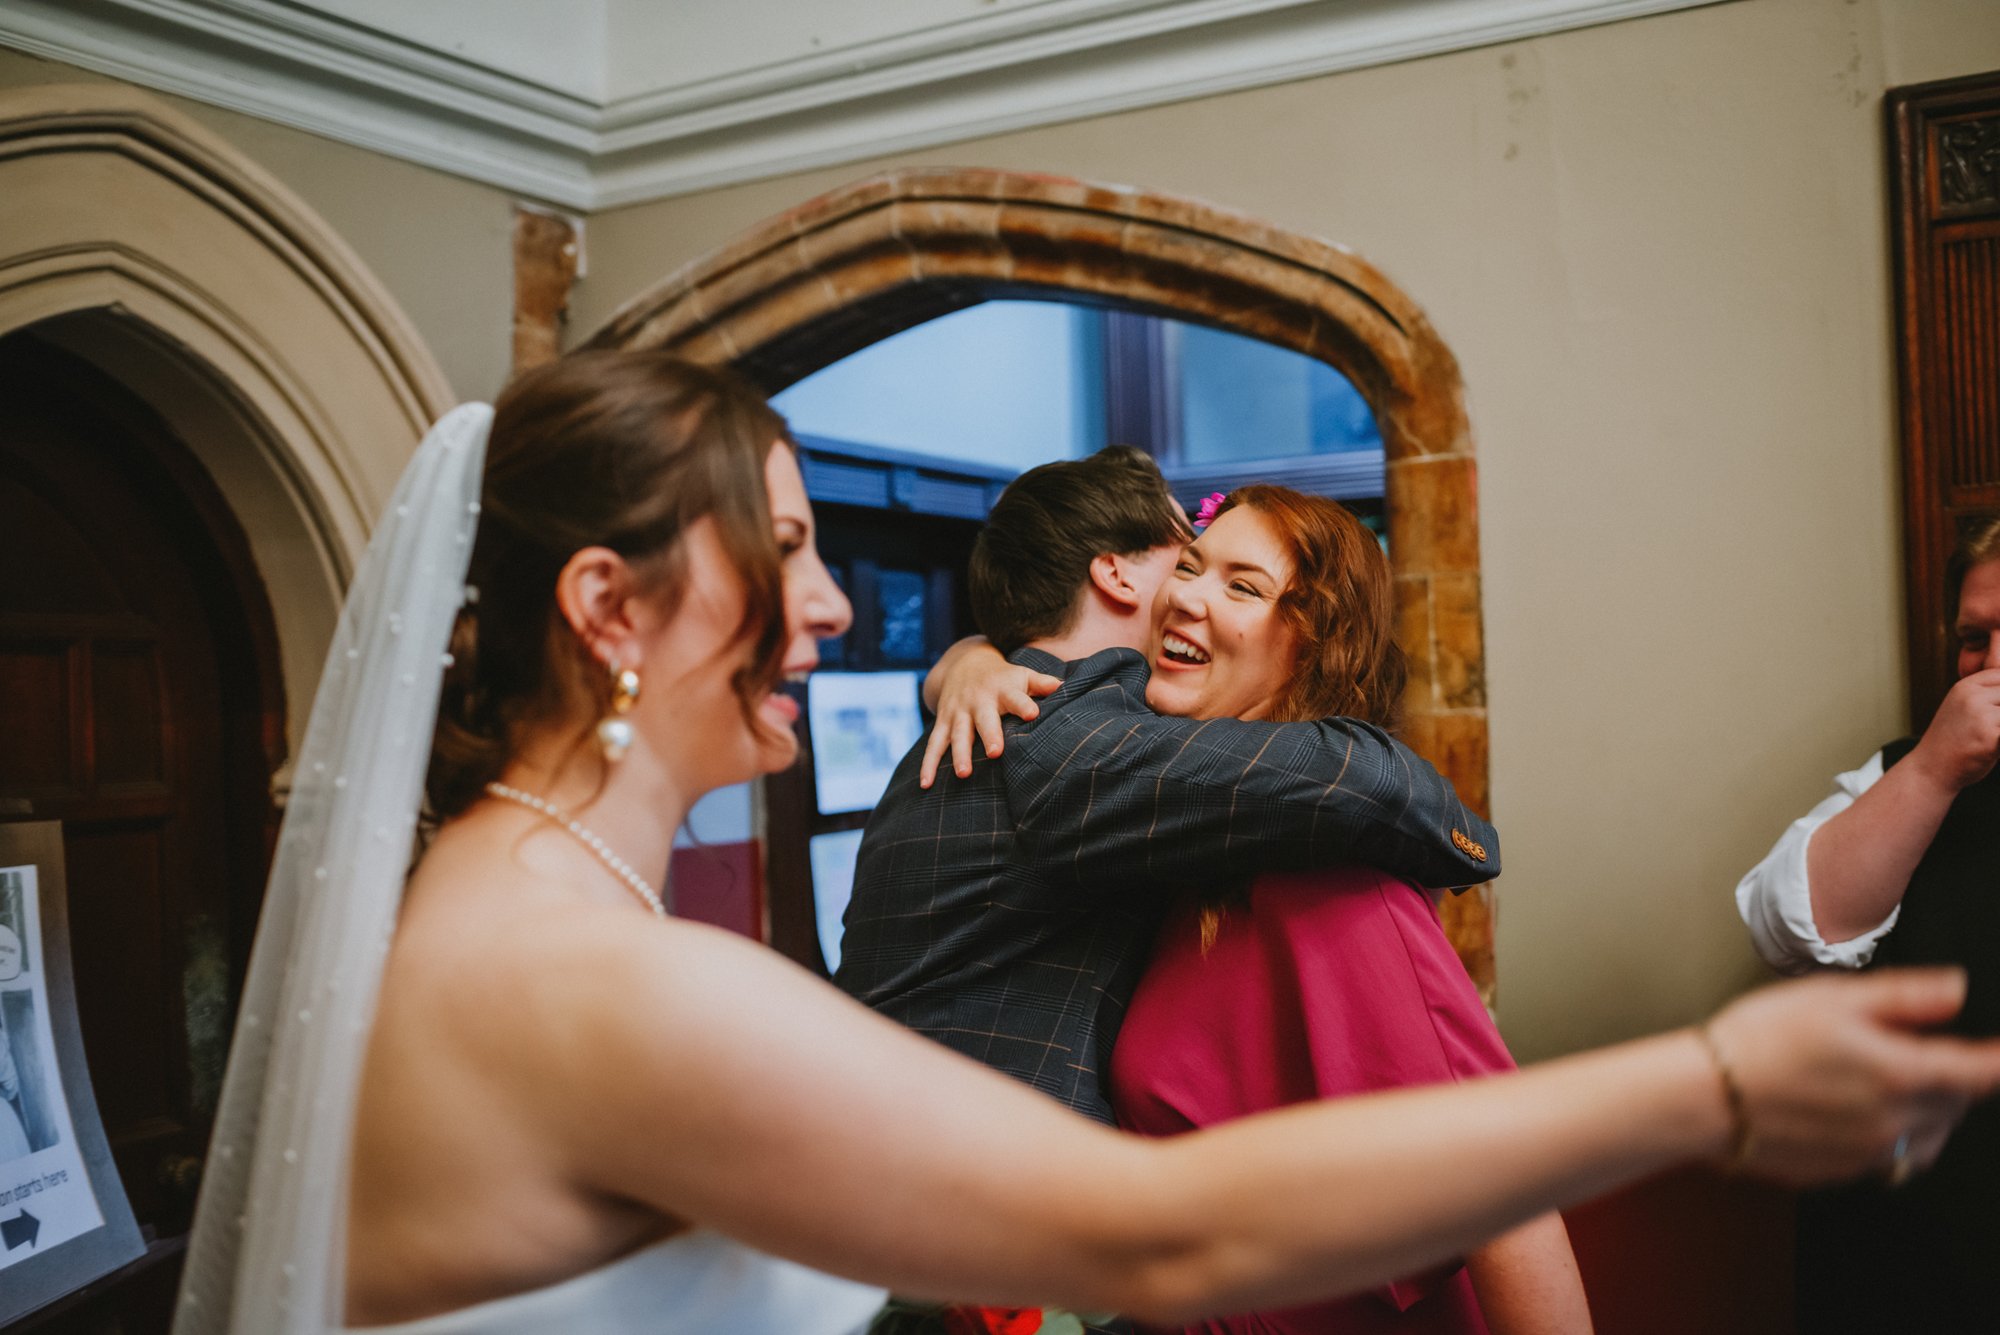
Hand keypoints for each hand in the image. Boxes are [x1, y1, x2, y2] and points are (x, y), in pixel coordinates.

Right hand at [919, 646, 1060, 786]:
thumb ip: (1041, 683)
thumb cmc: (1002, 677)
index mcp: (1002, 690)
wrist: (964, 663)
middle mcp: (978, 701)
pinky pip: (934, 745)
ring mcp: (958, 713)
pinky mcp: (943, 723)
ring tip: (963, 773)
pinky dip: (928, 764)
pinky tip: (925, 784)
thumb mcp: (1021, 674)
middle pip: (983, 719)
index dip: (1023, 704)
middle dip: (988, 734)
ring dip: (959, 753)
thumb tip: (1064, 686)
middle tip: (994, 752)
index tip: (1032, 713)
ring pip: (957, 735)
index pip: (1015, 697)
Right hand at [1703, 968, 1999, 1186]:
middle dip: (1951, 1077)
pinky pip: (1885, 1158)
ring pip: (1927, 1138)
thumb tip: (1955, 989)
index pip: (1981, 1073)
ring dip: (1926, 1112)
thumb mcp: (1832, 996)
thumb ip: (1905, 995)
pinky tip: (1849, 1109)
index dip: (1998, 1060)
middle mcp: (1895, 1123)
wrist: (1703, 1095)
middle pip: (1955, 1105)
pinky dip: (1885, 1135)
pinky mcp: (1840, 1173)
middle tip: (1915, 1049)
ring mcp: (1868, 1154)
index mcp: (1902, 1075)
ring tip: (1889, 1084)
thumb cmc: (1758, 1041)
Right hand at [1909, 667, 1999, 793]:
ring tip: (1989, 738)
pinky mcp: (1990, 734)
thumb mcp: (1965, 709)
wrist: (1931, 769)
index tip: (1989, 716)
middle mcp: (1972, 696)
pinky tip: (1990, 747)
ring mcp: (1980, 714)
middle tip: (1989, 728)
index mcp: (1965, 687)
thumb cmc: (1953, 742)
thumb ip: (1988, 697)